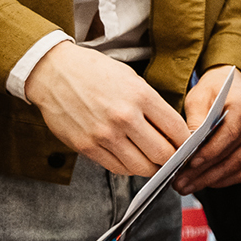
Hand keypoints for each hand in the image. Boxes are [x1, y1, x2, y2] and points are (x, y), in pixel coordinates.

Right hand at [25, 41, 189, 176]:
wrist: (54, 72)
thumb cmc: (96, 72)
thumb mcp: (132, 79)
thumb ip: (153, 105)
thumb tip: (173, 130)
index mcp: (141, 96)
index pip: (177, 130)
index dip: (186, 142)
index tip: (187, 144)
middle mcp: (124, 118)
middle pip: (162, 154)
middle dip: (172, 159)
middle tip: (174, 158)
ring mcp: (104, 135)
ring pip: (141, 167)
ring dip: (152, 168)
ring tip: (154, 162)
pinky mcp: (86, 147)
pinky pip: (117, 168)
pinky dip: (129, 168)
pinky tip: (133, 160)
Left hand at [173, 65, 240, 194]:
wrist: (232, 86)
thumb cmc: (214, 89)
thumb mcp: (198, 96)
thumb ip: (195, 119)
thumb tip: (188, 144)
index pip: (230, 133)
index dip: (210, 151)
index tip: (190, 163)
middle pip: (232, 154)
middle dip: (204, 172)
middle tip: (181, 182)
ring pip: (236, 166)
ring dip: (210, 180)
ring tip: (187, 186)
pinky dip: (221, 180)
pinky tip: (203, 182)